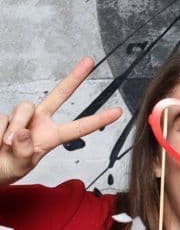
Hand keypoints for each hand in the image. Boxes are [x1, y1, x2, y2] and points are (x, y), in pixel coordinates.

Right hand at [0, 57, 121, 185]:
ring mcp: (21, 117)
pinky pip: (1, 118)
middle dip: (74, 77)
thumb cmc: (5, 169)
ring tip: (6, 144)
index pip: (78, 128)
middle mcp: (39, 122)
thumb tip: (24, 132)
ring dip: (15, 125)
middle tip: (90, 60)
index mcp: (51, 137)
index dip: (98, 120)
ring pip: (24, 107)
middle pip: (59, 94)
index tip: (118, 112)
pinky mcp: (2, 116)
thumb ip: (24, 152)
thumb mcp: (19, 167)